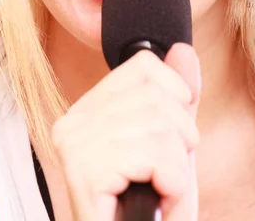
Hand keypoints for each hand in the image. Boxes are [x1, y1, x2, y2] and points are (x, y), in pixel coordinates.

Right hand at [51, 42, 201, 220]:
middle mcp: (73, 121)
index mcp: (87, 110)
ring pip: (162, 127)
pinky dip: (173, 186)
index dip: (175, 99)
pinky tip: (157, 201)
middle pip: (159, 97)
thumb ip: (176, 98)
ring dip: (178, 170)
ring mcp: (74, 145)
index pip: (144, 67)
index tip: (169, 137)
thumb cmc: (148, 209)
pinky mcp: (85, 170)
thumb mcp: (171, 146)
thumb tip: (182, 50)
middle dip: (180, 141)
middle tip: (162, 175)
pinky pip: (158, 156)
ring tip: (160, 192)